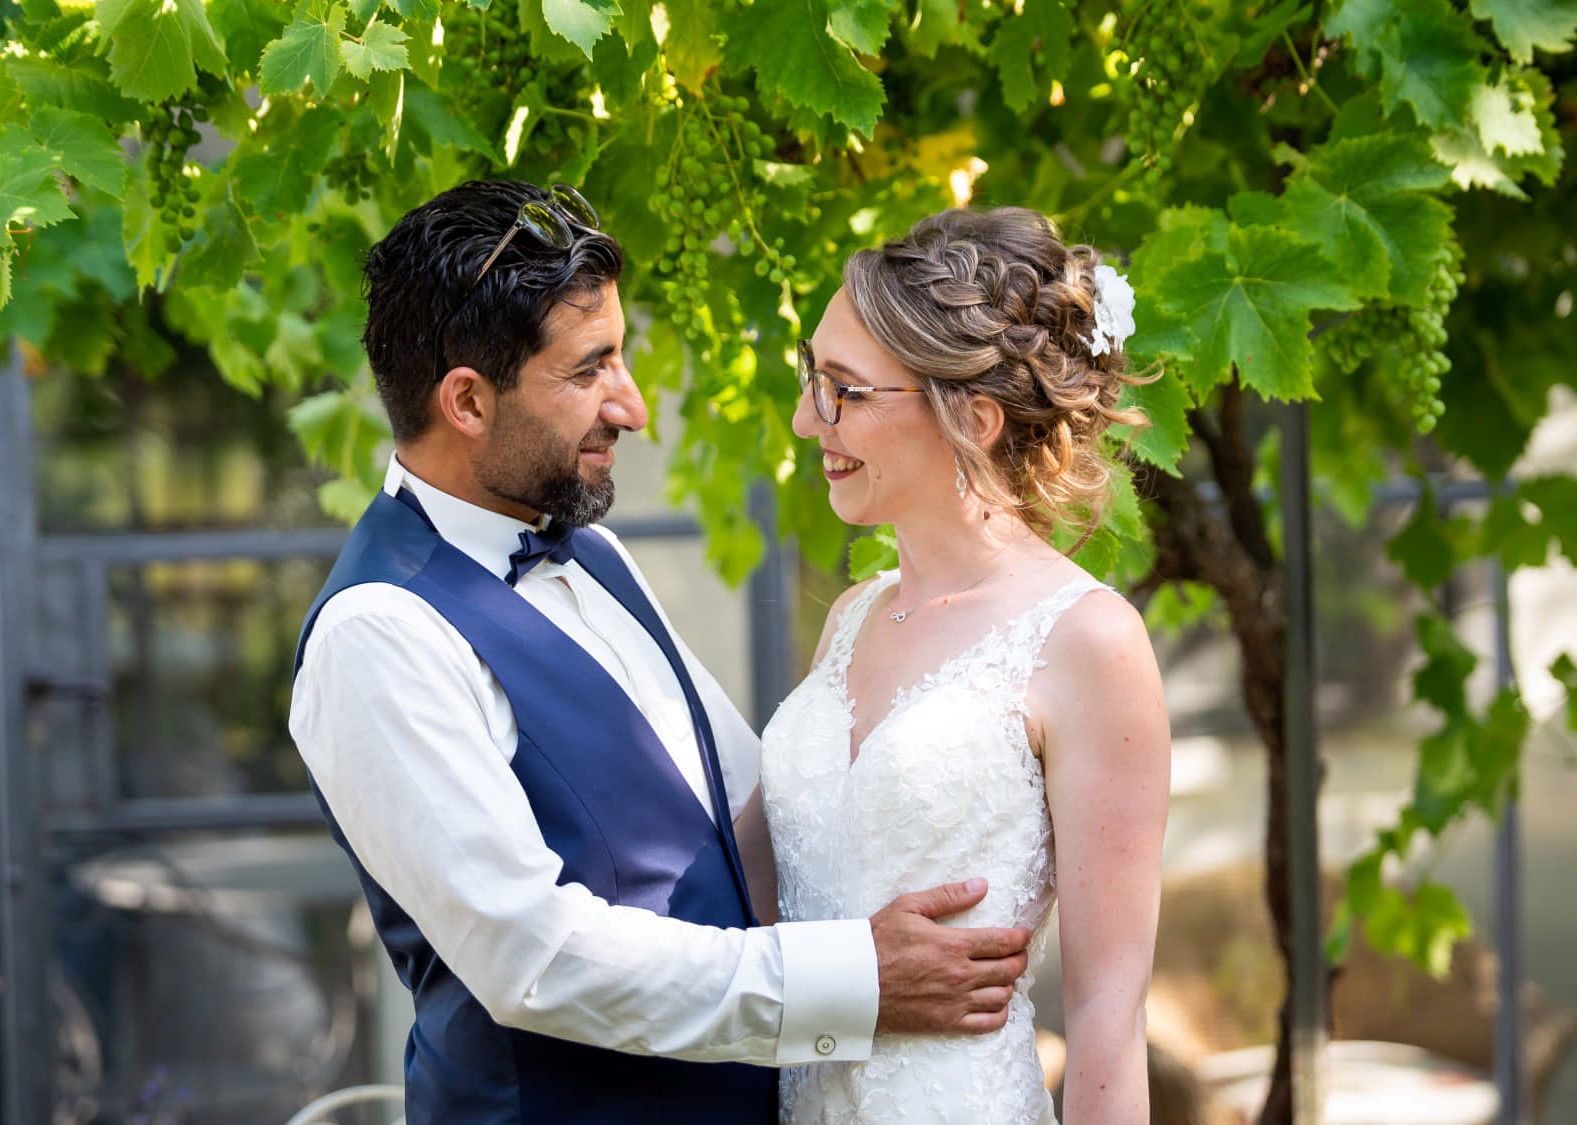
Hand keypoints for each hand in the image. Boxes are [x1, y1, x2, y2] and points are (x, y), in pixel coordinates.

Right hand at [869, 878, 1030, 1034]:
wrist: (856, 982)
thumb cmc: (879, 941)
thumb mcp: (908, 907)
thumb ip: (947, 896)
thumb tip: (981, 885)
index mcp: (954, 945)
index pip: (1002, 942)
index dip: (1019, 938)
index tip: (1022, 935)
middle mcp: (961, 975)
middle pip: (1009, 969)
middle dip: (1019, 959)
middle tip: (1017, 953)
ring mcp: (956, 1001)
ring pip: (1003, 996)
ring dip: (1009, 984)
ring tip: (1004, 976)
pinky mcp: (947, 1022)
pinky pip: (988, 1023)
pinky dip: (1000, 1013)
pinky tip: (995, 1003)